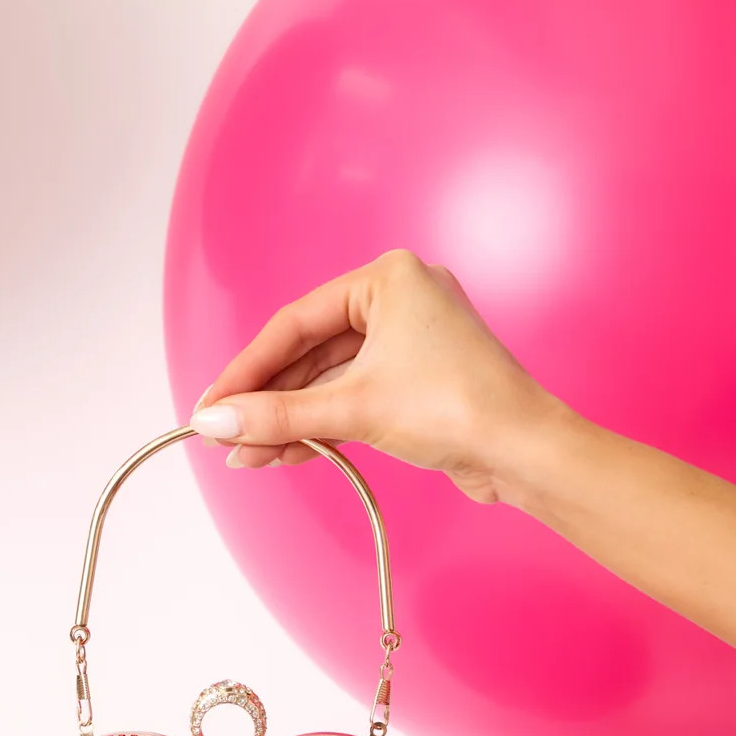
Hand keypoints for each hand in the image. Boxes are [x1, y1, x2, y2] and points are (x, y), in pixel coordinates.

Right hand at [191, 249, 735, 660]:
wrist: (523, 452)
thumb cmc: (456, 407)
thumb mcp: (352, 407)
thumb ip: (277, 415)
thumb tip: (213, 422)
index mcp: (387, 279)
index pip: (295, 323)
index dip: (247, 369)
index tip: (211, 404)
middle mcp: (399, 301)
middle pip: (310, 353)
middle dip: (267, 401)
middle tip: (221, 434)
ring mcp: (410, 343)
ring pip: (329, 381)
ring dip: (289, 421)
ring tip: (245, 456)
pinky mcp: (417, 383)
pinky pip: (352, 398)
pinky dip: (320, 427)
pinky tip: (281, 455)